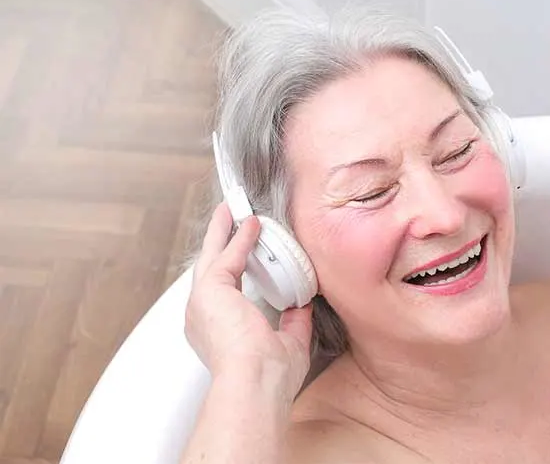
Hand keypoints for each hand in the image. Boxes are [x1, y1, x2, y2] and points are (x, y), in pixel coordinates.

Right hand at [184, 202, 311, 393]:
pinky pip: (226, 255)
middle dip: (219, 244)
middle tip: (226, 222)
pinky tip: (251, 223)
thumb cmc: (269, 377)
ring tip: (230, 211)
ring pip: (212, 257)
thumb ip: (294, 322)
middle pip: (211, 269)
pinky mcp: (210, 290)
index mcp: (218, 333)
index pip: (226, 295)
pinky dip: (239, 237)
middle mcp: (203, 317)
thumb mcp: (288, 344)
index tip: (244, 257)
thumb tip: (303, 304)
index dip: (235, 272)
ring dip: (222, 232)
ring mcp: (202, 302)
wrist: (255, 382)